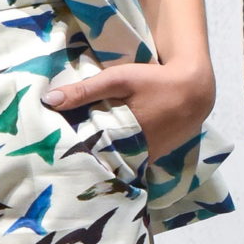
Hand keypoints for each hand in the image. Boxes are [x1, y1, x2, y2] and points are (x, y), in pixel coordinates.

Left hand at [40, 55, 214, 163]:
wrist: (194, 90)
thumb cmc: (155, 82)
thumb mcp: (118, 80)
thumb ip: (84, 91)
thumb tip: (48, 100)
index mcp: (122, 137)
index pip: (88, 155)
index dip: (72, 156)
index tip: (55, 156)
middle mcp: (135, 153)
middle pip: (102, 162)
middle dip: (86, 160)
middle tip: (63, 159)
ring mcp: (147, 158)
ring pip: (118, 163)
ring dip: (104, 160)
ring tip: (82, 157)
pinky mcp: (156, 157)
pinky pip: (132, 161)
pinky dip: (120, 157)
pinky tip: (109, 151)